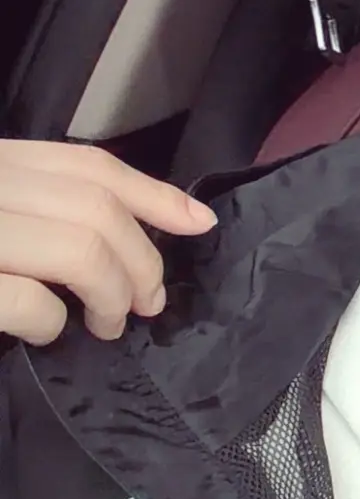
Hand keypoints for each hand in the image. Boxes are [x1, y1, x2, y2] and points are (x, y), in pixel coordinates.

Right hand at [0, 140, 217, 345]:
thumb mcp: (2, 211)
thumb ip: (43, 211)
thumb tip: (130, 245)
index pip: (89, 165)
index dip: (155, 195)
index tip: (200, 222)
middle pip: (98, 208)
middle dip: (143, 262)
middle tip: (149, 303)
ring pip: (81, 251)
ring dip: (112, 297)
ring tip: (107, 325)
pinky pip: (31, 301)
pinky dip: (51, 323)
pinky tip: (45, 332)